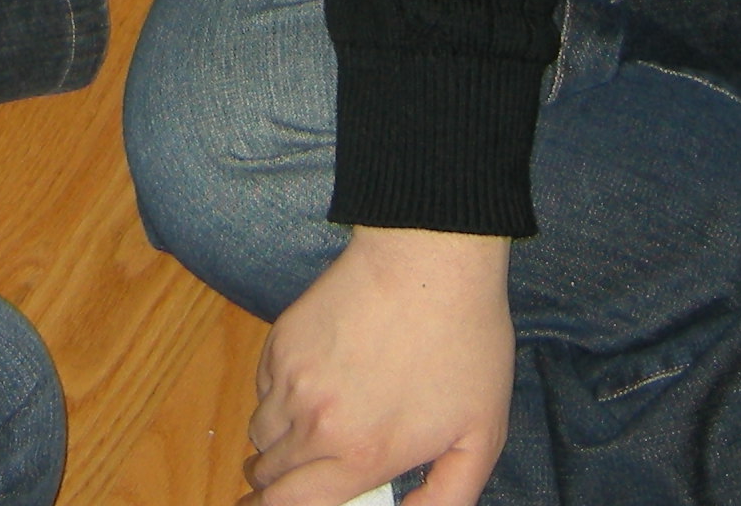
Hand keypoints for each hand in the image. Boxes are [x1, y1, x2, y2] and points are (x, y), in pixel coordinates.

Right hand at [244, 228, 513, 505]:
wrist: (429, 259)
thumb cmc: (463, 344)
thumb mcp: (480, 434)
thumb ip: (448, 496)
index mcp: (360, 454)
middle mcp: (316, 424)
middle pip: (267, 475)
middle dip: (276, 486)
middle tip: (295, 480)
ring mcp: (293, 377)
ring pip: (260, 431)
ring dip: (277, 442)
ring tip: (308, 432)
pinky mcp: (282, 339)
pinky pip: (262, 386)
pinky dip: (277, 396)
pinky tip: (312, 385)